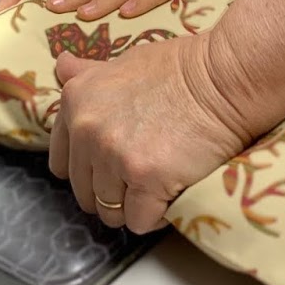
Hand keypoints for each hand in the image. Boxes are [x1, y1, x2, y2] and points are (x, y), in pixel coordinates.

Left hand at [50, 29, 256, 233]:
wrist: (223, 77)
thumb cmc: (179, 68)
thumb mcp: (124, 63)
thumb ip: (88, 75)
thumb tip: (61, 65)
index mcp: (76, 101)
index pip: (61, 163)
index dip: (88, 169)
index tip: (113, 163)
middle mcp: (87, 129)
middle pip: (85, 193)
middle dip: (112, 190)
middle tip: (144, 171)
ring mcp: (114, 155)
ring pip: (110, 212)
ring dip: (134, 204)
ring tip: (159, 180)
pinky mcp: (145, 179)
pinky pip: (139, 221)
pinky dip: (156, 214)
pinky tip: (172, 190)